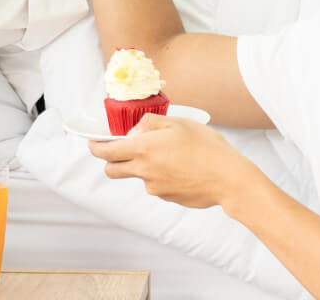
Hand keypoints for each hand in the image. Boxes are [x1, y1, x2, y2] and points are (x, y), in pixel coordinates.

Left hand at [88, 114, 251, 208]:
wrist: (227, 178)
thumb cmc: (205, 146)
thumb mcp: (178, 122)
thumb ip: (150, 123)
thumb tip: (134, 131)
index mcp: (144, 149)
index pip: (107, 152)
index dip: (96, 147)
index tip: (92, 143)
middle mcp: (144, 171)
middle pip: (113, 170)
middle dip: (111, 160)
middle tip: (122, 148)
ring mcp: (154, 187)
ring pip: (137, 176)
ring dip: (141, 166)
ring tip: (168, 154)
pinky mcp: (166, 197)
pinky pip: (155, 184)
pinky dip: (159, 176)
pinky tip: (180, 167)